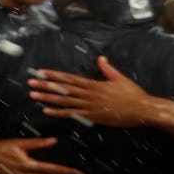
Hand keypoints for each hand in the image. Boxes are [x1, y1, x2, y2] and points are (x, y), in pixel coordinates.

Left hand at [29, 56, 149, 127]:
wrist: (142, 110)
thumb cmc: (133, 94)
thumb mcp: (120, 78)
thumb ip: (108, 69)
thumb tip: (101, 58)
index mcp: (94, 84)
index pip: (69, 78)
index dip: (54, 75)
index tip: (41, 72)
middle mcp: (89, 93)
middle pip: (63, 88)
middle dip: (45, 85)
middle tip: (30, 82)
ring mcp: (89, 105)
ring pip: (64, 100)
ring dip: (48, 98)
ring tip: (33, 95)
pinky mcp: (92, 116)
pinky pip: (72, 114)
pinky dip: (59, 113)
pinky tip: (47, 111)